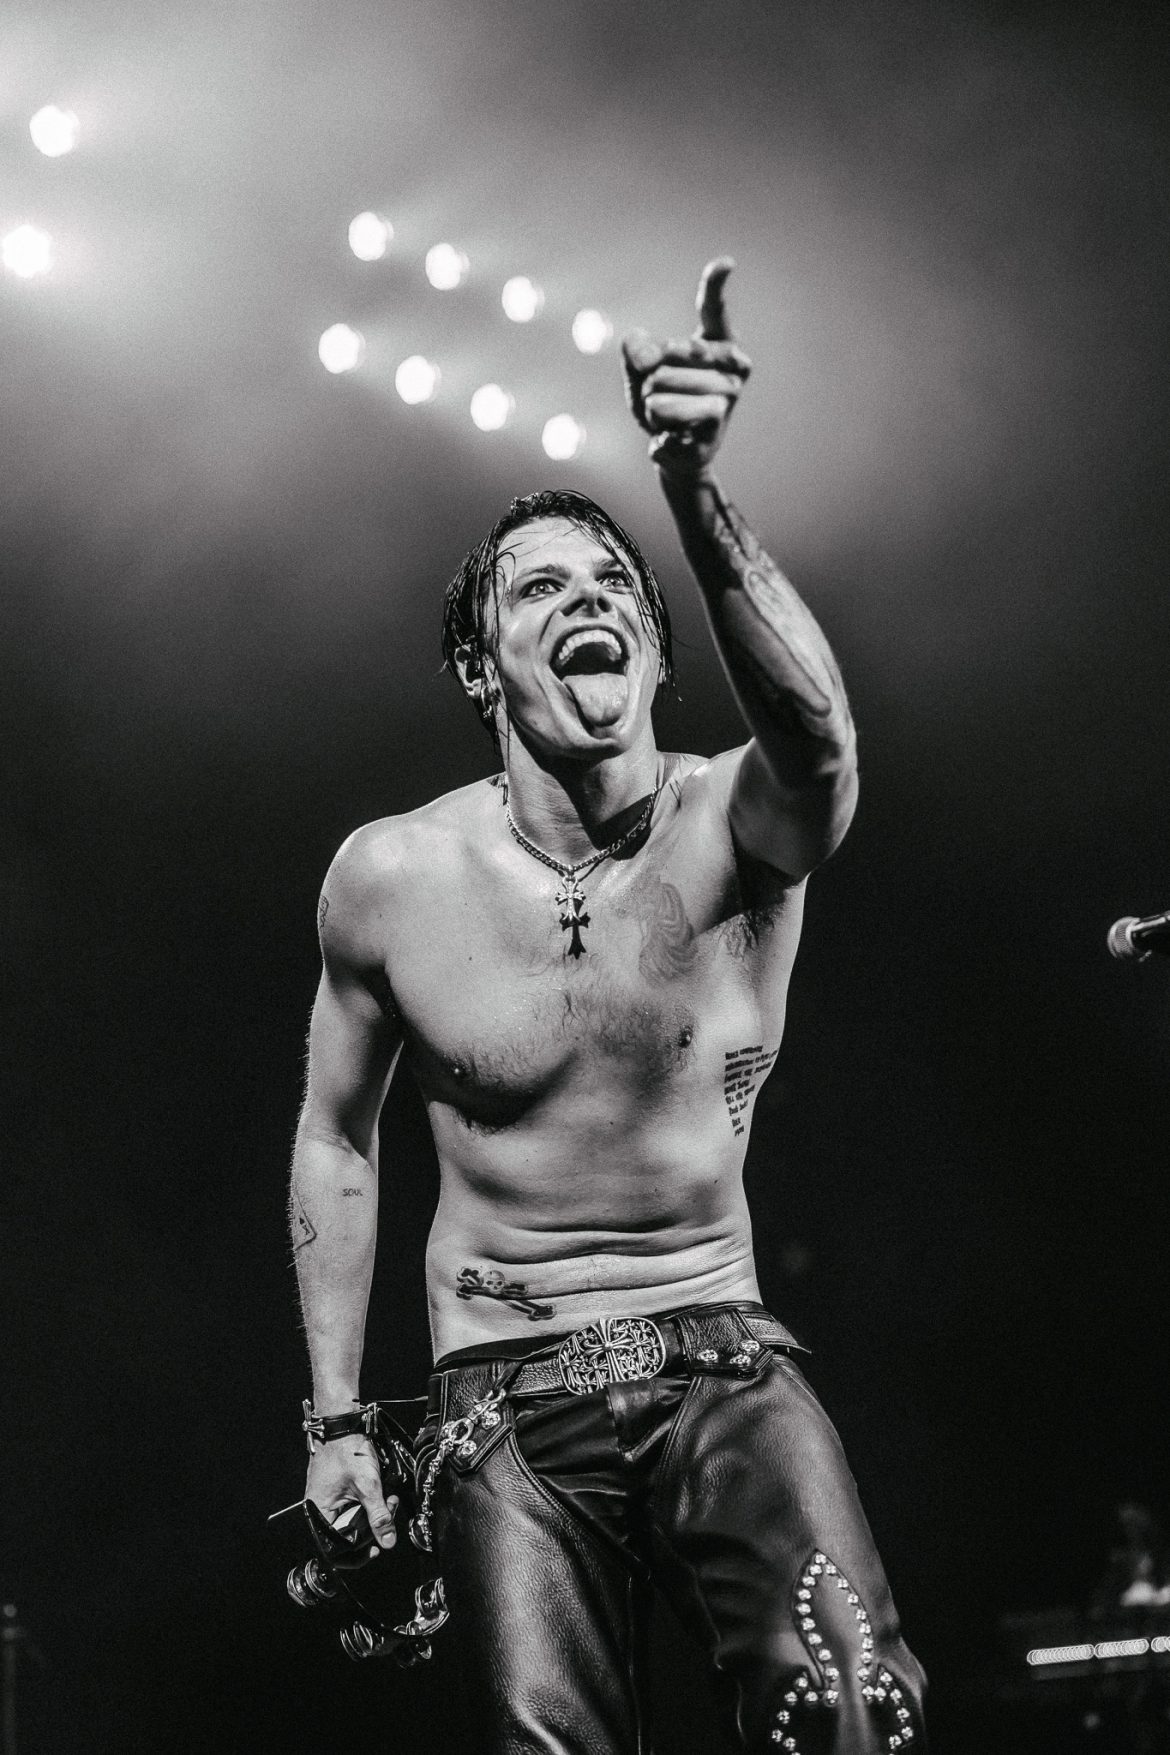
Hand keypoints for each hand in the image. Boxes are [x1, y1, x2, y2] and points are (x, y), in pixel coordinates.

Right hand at [305, 1435, 398, 1550]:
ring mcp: (327, 1501)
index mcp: (319, 1514)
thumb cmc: (346, 1449)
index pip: (336, 1549)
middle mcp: (319, 1511)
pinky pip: (352, 1508)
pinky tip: (379, 1493)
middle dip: (372, 1527)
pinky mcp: (335, 1492)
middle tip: (388, 1509)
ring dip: (372, 1514)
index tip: (376, 1548)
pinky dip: (367, 1504)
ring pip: (352, 1521)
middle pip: (347, 1535)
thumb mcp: (368, 1485)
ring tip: (387, 1499)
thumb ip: (379, 1516)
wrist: (343, 1424)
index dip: (358, 1553)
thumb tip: (387, 1542)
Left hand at [621, 257, 750, 479]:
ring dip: (650, 403)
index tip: (726, 261)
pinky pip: (667, 414)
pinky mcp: (716, 425)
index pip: (714, 310)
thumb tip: (646, 358)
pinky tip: (672, 435)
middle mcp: (732, 366)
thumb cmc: (662, 400)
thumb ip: (635, 348)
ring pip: (662, 387)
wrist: (675, 450)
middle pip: (666, 356)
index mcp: (717, 343)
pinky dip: (657, 426)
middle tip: (663, 395)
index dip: (716, 285)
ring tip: (667, 415)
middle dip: (648, 378)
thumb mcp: (640, 369)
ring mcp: (728, 396)